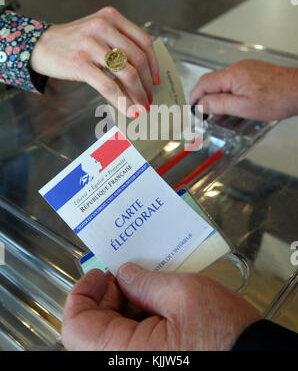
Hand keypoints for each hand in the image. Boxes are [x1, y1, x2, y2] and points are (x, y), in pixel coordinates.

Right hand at [30, 7, 158, 116]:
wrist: (40, 45)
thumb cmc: (73, 42)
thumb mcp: (97, 31)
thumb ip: (119, 43)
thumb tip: (143, 74)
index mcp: (111, 17)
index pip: (144, 41)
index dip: (154, 63)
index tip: (156, 80)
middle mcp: (103, 27)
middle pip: (138, 59)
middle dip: (147, 83)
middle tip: (149, 97)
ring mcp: (91, 44)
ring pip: (127, 73)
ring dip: (138, 94)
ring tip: (141, 106)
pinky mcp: (80, 63)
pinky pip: (108, 86)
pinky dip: (122, 101)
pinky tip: (128, 110)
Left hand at [62, 264, 260, 350]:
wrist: (256, 358)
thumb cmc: (226, 336)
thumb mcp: (185, 293)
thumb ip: (146, 281)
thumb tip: (124, 274)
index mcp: (124, 354)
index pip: (76, 326)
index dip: (82, 293)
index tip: (99, 272)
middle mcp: (125, 365)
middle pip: (90, 331)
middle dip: (104, 297)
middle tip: (123, 275)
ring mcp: (137, 366)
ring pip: (108, 338)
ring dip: (119, 309)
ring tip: (141, 286)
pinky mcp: (151, 364)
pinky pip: (128, 345)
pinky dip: (134, 322)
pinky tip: (151, 304)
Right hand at [189, 59, 297, 120]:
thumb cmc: (277, 98)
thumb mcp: (242, 107)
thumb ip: (218, 104)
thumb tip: (200, 104)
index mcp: (232, 75)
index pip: (204, 83)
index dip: (194, 96)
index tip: (191, 108)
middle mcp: (237, 67)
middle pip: (212, 81)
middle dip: (205, 98)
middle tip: (202, 113)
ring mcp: (246, 68)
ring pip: (223, 82)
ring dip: (217, 97)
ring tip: (218, 114)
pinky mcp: (253, 71)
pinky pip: (233, 81)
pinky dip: (228, 93)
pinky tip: (232, 105)